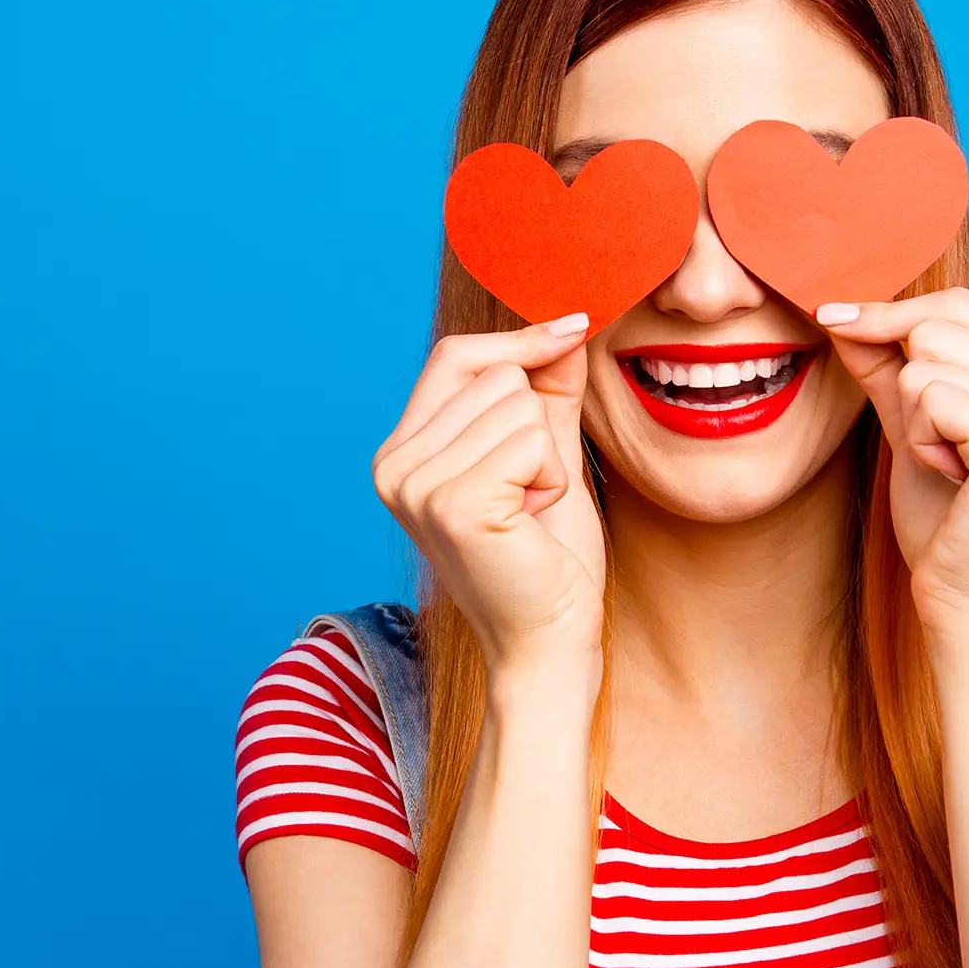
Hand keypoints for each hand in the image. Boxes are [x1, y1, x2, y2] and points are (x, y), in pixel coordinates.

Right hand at [373, 314, 605, 667]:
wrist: (548, 643)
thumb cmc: (547, 559)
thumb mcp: (546, 457)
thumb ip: (548, 391)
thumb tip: (565, 324)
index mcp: (402, 451)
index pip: (456, 356)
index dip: (518, 342)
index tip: (573, 326)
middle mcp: (395, 464)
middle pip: (495, 374)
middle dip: (537, 427)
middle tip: (528, 494)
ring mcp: (417, 485)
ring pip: (520, 404)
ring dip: (548, 459)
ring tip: (528, 513)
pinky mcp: (454, 504)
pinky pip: (533, 441)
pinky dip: (552, 479)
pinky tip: (532, 524)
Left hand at [820, 289, 968, 629]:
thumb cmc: (947, 520)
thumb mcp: (914, 424)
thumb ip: (887, 365)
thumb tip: (841, 310)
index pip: (958, 306)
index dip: (891, 316)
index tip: (836, 319)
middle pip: (937, 326)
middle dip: (908, 386)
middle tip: (939, 448)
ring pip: (925, 363)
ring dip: (915, 421)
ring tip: (950, 466)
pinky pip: (929, 398)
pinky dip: (921, 440)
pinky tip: (952, 476)